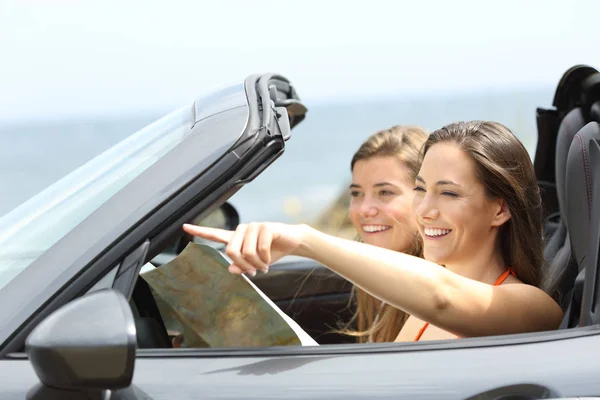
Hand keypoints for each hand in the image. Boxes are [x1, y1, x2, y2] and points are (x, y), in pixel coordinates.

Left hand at [182, 222, 308, 275]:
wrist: (293, 242)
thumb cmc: (272, 252)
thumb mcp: (255, 263)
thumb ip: (242, 266)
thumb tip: (231, 270)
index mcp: (237, 237)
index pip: (215, 234)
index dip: (199, 231)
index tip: (184, 226)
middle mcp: (243, 230)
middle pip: (231, 250)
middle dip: (243, 265)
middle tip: (254, 272)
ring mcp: (254, 226)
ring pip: (247, 251)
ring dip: (257, 264)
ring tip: (264, 266)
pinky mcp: (266, 226)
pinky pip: (261, 247)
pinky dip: (265, 258)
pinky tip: (269, 259)